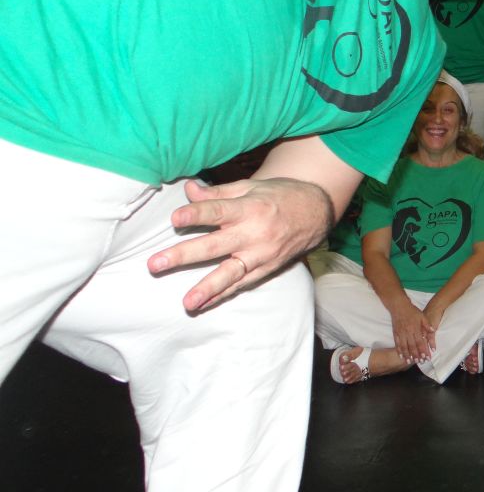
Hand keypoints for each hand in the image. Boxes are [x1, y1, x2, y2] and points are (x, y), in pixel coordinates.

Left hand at [149, 177, 332, 311]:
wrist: (318, 212)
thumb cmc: (281, 196)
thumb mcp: (252, 187)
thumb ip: (218, 193)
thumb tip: (188, 190)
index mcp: (250, 207)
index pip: (218, 211)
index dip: (197, 214)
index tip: (175, 219)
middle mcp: (255, 233)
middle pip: (216, 245)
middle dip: (185, 255)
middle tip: (156, 264)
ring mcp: (261, 255)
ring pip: (231, 273)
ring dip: (207, 288)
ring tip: (187, 302)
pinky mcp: (267, 269)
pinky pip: (242, 284)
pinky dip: (222, 295)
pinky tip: (203, 304)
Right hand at [391, 302, 435, 362]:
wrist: (399, 306)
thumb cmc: (412, 311)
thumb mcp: (422, 315)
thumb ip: (427, 324)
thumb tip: (433, 331)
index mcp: (415, 328)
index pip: (420, 341)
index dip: (423, 350)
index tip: (426, 357)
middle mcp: (407, 332)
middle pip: (412, 346)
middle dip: (416, 355)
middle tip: (420, 362)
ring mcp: (400, 333)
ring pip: (404, 347)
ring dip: (407, 355)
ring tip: (410, 362)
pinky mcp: (395, 333)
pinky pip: (397, 344)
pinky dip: (399, 350)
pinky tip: (401, 356)